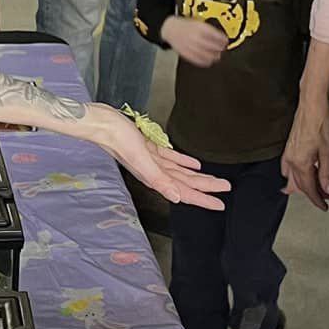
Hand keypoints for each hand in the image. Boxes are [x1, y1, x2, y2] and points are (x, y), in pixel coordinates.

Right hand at [82, 103, 228, 210]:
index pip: (185, 192)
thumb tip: (177, 198)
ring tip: (214, 180)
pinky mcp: (149, 148)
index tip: (220, 204)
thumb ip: (160, 180)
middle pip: (187, 183)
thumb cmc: (119, 141)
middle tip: (225, 189)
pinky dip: (184, 161)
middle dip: (206, 188)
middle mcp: (156, 172)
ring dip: (198, 177)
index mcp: (155, 177)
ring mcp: (153, 161)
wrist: (103, 124)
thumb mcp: (143, 161)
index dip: (203, 198)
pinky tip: (194, 163)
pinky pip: (171, 158)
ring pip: (181, 172)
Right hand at [162, 17, 228, 67]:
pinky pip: (197, 59)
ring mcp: (190, 46)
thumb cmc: (185, 25)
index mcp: (199, 27)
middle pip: (211, 45)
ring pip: (205, 54)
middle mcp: (194, 36)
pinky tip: (208, 61)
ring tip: (217, 56)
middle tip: (223, 49)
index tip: (225, 41)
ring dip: (213, 56)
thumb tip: (220, 37)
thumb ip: (208, 29)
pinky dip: (204, 62)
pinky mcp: (185, 53)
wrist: (170, 28)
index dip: (222, 39)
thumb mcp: (198, 22)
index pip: (214, 35)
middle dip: (219, 48)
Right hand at [282, 95, 328, 208]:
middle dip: (314, 193)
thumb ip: (327, 173)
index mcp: (301, 163)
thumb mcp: (328, 151)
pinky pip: (289, 169)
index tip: (325, 205)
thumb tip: (328, 189)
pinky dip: (297, 176)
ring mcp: (288, 154)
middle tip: (327, 195)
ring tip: (318, 185)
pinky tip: (304, 172)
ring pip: (293, 179)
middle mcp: (291, 160)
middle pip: (300, 186)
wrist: (312, 104)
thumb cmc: (320, 122)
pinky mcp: (289, 148)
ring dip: (305, 185)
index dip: (318, 200)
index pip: (309, 189)